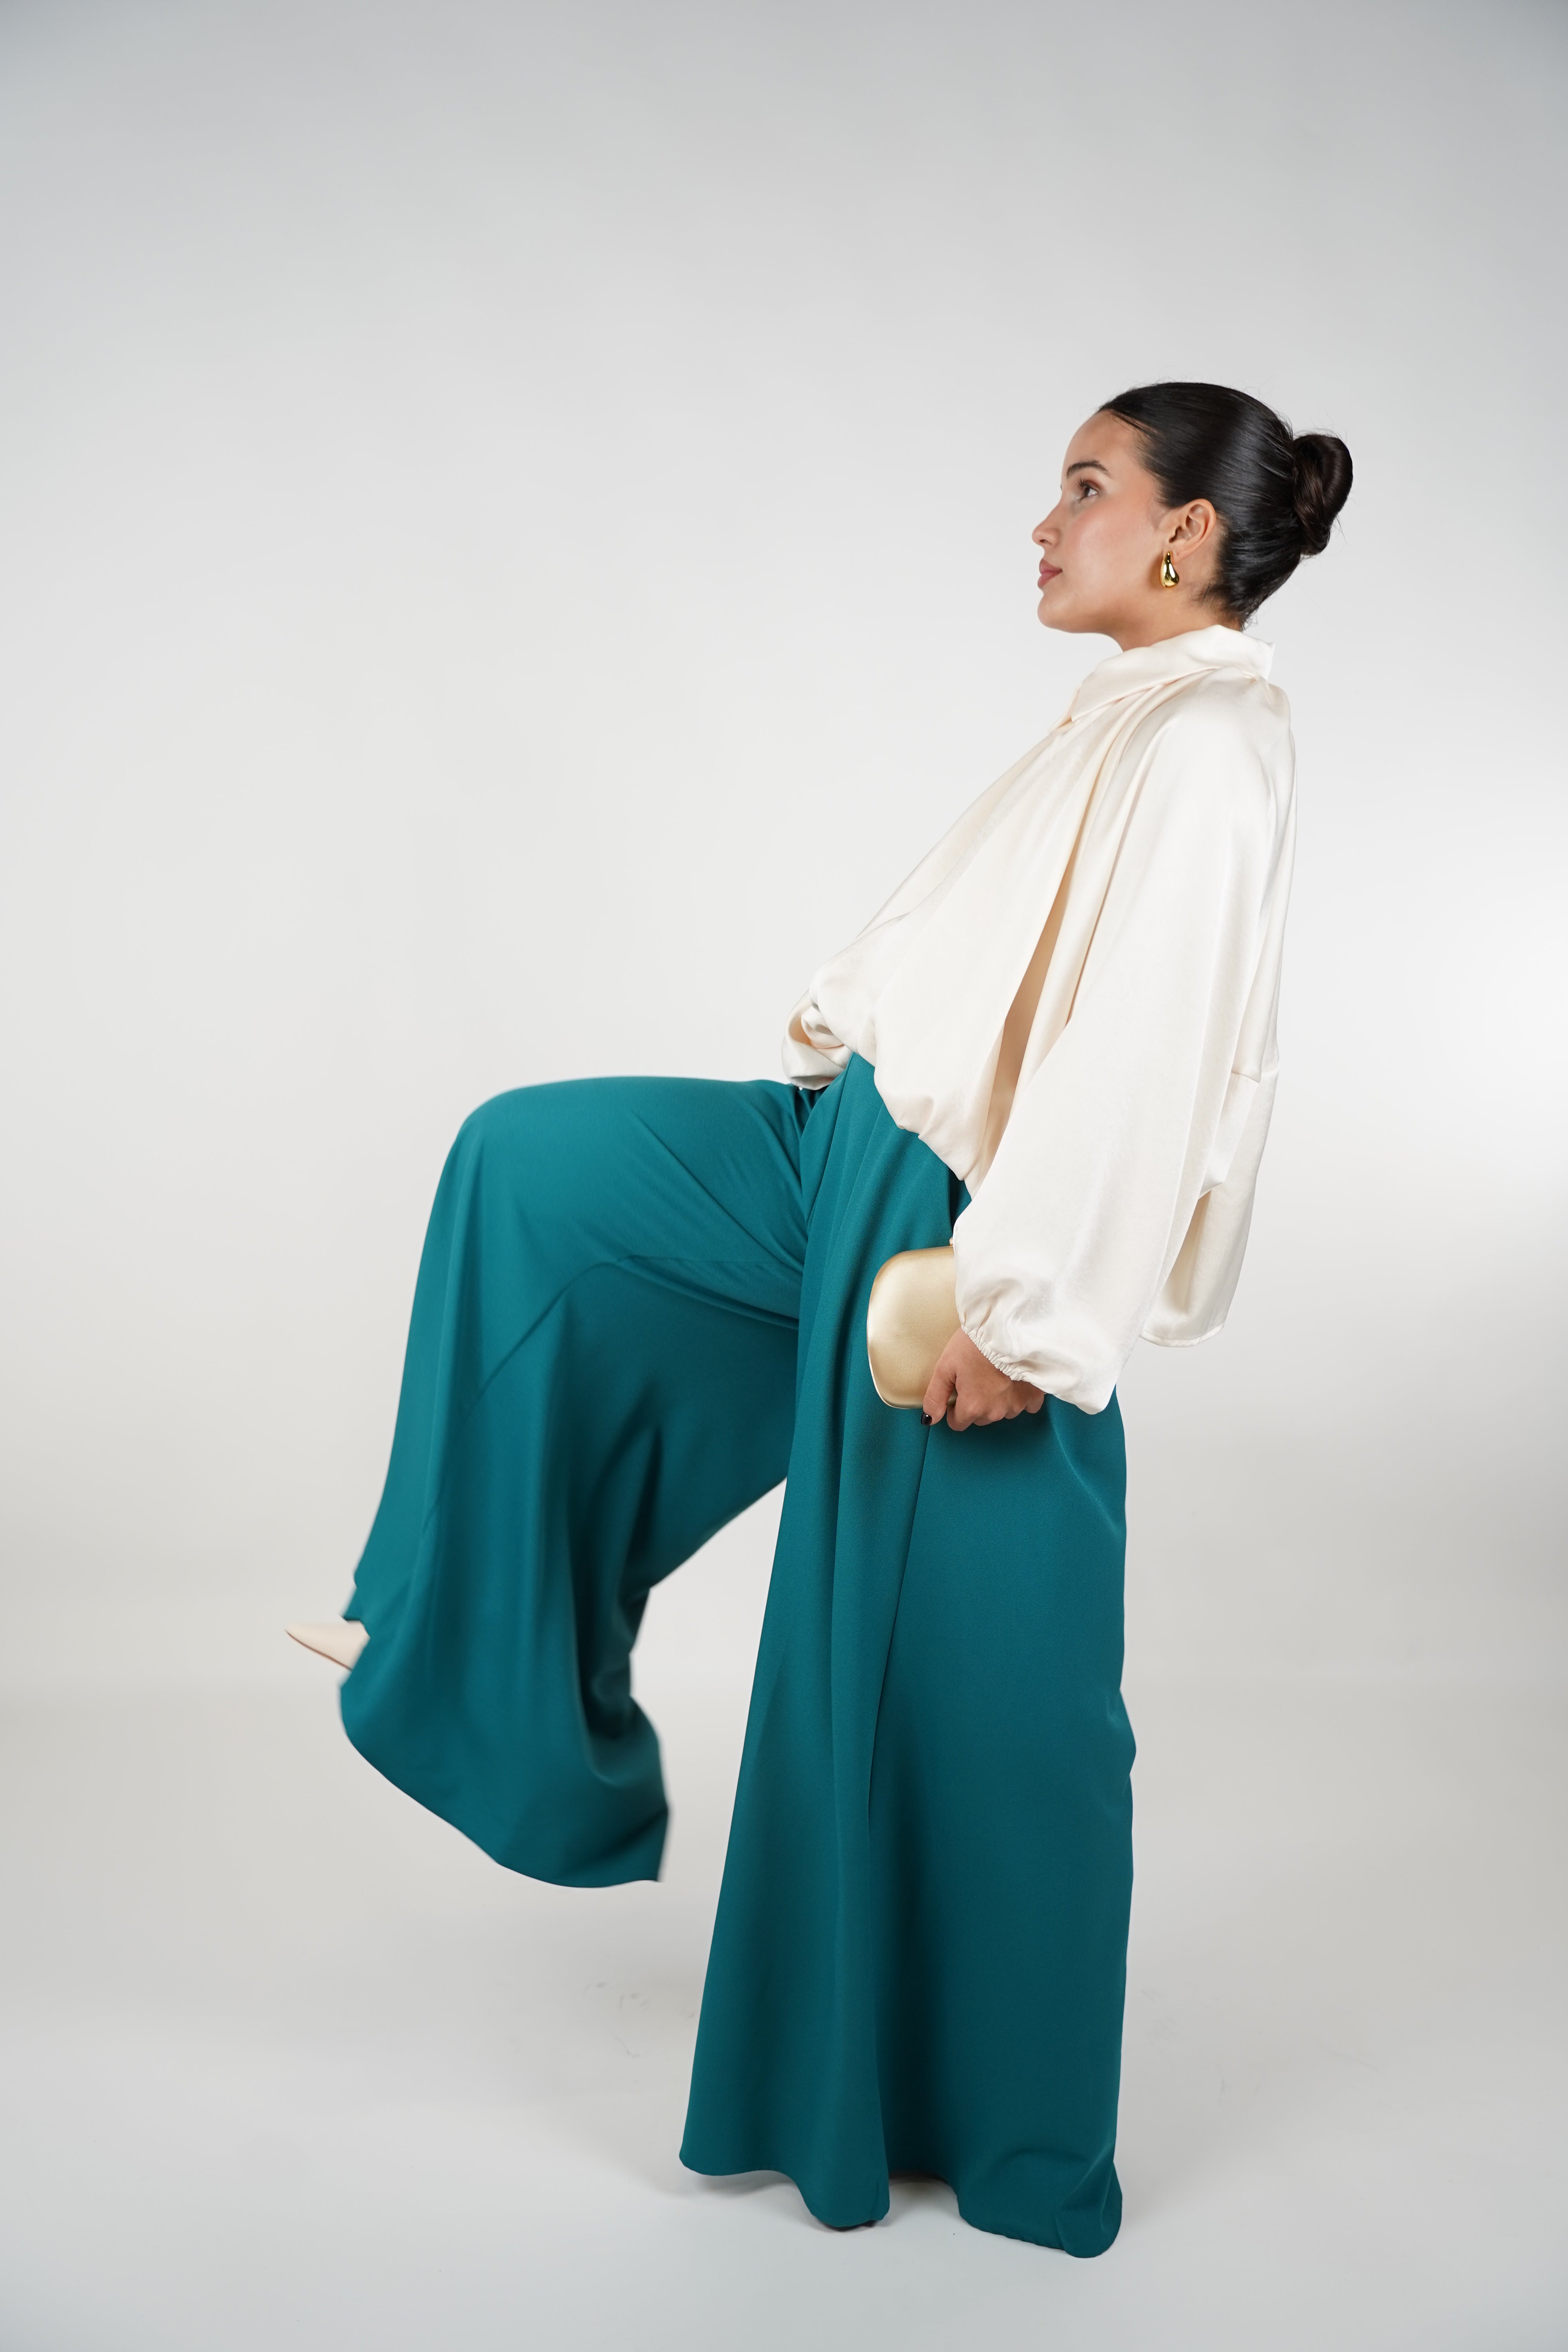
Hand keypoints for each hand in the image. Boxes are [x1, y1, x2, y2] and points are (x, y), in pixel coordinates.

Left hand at [921, 1328, 1044, 1430]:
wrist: (1009, 1329)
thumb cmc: (974, 1345)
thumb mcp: (945, 1367)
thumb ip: (935, 1396)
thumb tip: (929, 1420)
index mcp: (972, 1407)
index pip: (958, 1423)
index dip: (954, 1409)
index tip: (958, 1390)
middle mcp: (995, 1412)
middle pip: (980, 1418)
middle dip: (975, 1404)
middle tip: (976, 1379)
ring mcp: (1016, 1406)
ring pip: (1001, 1412)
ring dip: (997, 1401)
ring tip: (996, 1376)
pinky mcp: (1034, 1396)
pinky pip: (1027, 1406)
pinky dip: (1020, 1398)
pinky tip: (1016, 1382)